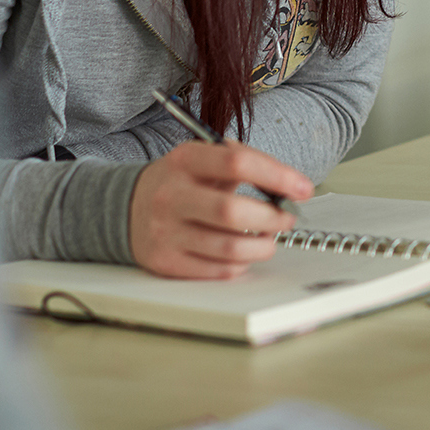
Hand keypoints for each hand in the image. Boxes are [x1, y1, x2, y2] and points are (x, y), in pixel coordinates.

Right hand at [128, 141, 311, 278]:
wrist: (127, 208)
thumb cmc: (180, 182)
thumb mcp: (202, 159)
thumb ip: (243, 163)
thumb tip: (289, 185)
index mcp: (184, 160)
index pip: (238, 162)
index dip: (278, 176)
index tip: (302, 188)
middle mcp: (171, 195)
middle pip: (232, 211)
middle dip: (272, 218)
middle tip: (286, 218)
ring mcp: (166, 231)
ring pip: (229, 249)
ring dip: (262, 247)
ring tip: (269, 238)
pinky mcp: (166, 262)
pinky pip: (217, 270)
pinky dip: (241, 264)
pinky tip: (244, 253)